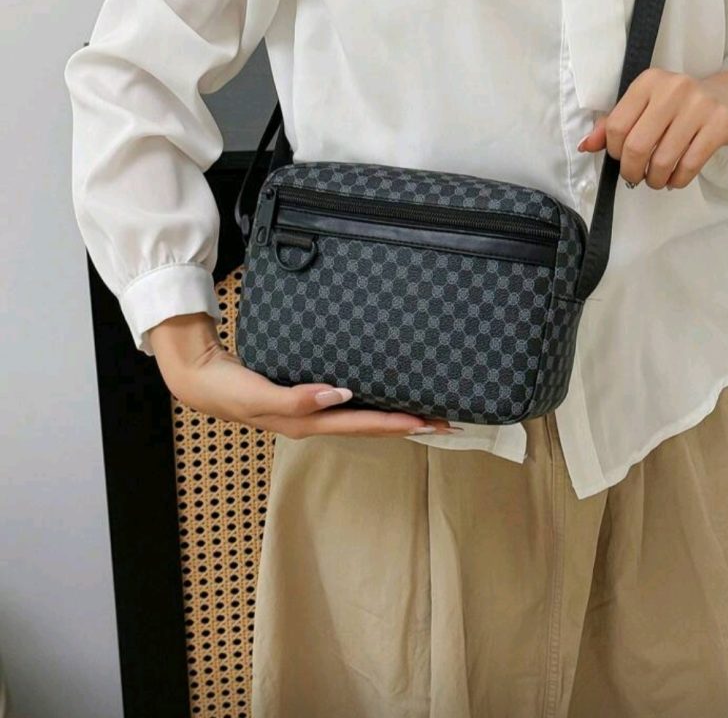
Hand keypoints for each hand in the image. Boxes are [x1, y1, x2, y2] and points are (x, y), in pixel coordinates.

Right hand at [148, 312, 454, 438]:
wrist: (203, 381)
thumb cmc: (229, 390)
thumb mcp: (259, 396)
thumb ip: (297, 399)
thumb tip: (340, 395)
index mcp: (308, 423)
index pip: (363, 425)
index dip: (397, 423)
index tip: (430, 421)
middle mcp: (316, 420)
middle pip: (371, 426)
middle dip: (408, 424)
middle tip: (446, 420)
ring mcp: (312, 412)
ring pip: (362, 417)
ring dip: (394, 415)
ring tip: (426, 411)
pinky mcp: (307, 399)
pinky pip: (347, 405)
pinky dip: (371, 402)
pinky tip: (383, 395)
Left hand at [576, 65, 727, 189]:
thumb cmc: (681, 107)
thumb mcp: (647, 106)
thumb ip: (615, 123)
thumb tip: (585, 146)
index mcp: (649, 82)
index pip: (616, 125)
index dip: (613, 151)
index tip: (621, 158)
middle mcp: (673, 88)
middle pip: (636, 146)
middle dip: (631, 171)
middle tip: (635, 177)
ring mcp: (700, 104)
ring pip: (663, 160)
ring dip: (655, 179)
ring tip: (656, 179)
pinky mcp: (721, 123)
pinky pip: (689, 165)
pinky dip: (677, 180)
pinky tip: (675, 179)